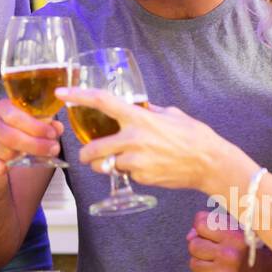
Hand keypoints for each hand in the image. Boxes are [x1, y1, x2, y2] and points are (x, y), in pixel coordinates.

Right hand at [0, 99, 62, 180]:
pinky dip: (7, 168)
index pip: (17, 116)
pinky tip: (11, 166)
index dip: (36, 126)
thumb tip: (58, 127)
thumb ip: (45, 126)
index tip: (52, 134)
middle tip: (53, 149)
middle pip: (12, 136)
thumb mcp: (29, 129)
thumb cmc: (12, 138)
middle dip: (36, 145)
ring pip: (6, 152)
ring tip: (31, 157)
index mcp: (2, 107)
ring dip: (22, 158)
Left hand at [55, 86, 251, 198]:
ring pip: (107, 165)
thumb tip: (137, 107)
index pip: (102, 101)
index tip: (62, 93)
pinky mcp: (141, 177)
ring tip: (117, 161)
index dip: (79, 95)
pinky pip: (126, 174)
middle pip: (93, 148)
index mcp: (140, 118)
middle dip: (85, 154)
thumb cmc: (194, 135)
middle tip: (86, 153)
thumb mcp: (170, 114)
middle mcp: (134, 139)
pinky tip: (144, 167)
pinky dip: (128, 171)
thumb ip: (149, 111)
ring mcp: (136, 161)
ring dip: (106, 164)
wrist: (210, 163)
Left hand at [188, 208, 270, 271]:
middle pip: (193, 245)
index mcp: (235, 236)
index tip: (208, 232)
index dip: (201, 227)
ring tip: (215, 264)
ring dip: (201, 263)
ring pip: (193, 263)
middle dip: (200, 246)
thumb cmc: (249, 249)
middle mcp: (230, 254)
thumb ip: (212, 225)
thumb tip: (189, 236)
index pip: (201, 223)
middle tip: (212, 251)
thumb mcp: (238, 229)